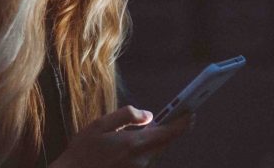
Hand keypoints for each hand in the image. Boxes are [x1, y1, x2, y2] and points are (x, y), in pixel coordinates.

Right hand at [51, 105, 194, 167]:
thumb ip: (127, 116)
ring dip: (153, 140)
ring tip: (144, 130)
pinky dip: (143, 150)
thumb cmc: (83, 151)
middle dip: (169, 129)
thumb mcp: (100, 125)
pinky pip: (145, 160)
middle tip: (175, 115)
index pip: (168, 133)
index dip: (182, 122)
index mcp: (134, 143)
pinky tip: (129, 146)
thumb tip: (148, 115)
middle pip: (164, 143)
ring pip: (154, 152)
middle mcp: (141, 159)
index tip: (191, 113)